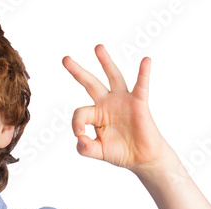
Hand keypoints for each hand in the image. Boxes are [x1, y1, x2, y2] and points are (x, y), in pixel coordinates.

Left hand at [63, 45, 172, 172]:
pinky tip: (145, 60)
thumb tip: (80, 138)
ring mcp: (122, 101)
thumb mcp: (98, 152)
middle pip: (90, 83)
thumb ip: (85, 148)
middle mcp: (107, 103)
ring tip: (97, 48)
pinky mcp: (139, 103)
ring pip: (113, 77)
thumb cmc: (121, 153)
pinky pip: (141, 85)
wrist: (142, 158)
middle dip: (77, 71)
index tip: (80, 134)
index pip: (80, 112)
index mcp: (95, 114)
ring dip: (105, 62)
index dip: (77, 123)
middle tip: (65, 59)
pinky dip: (143, 73)